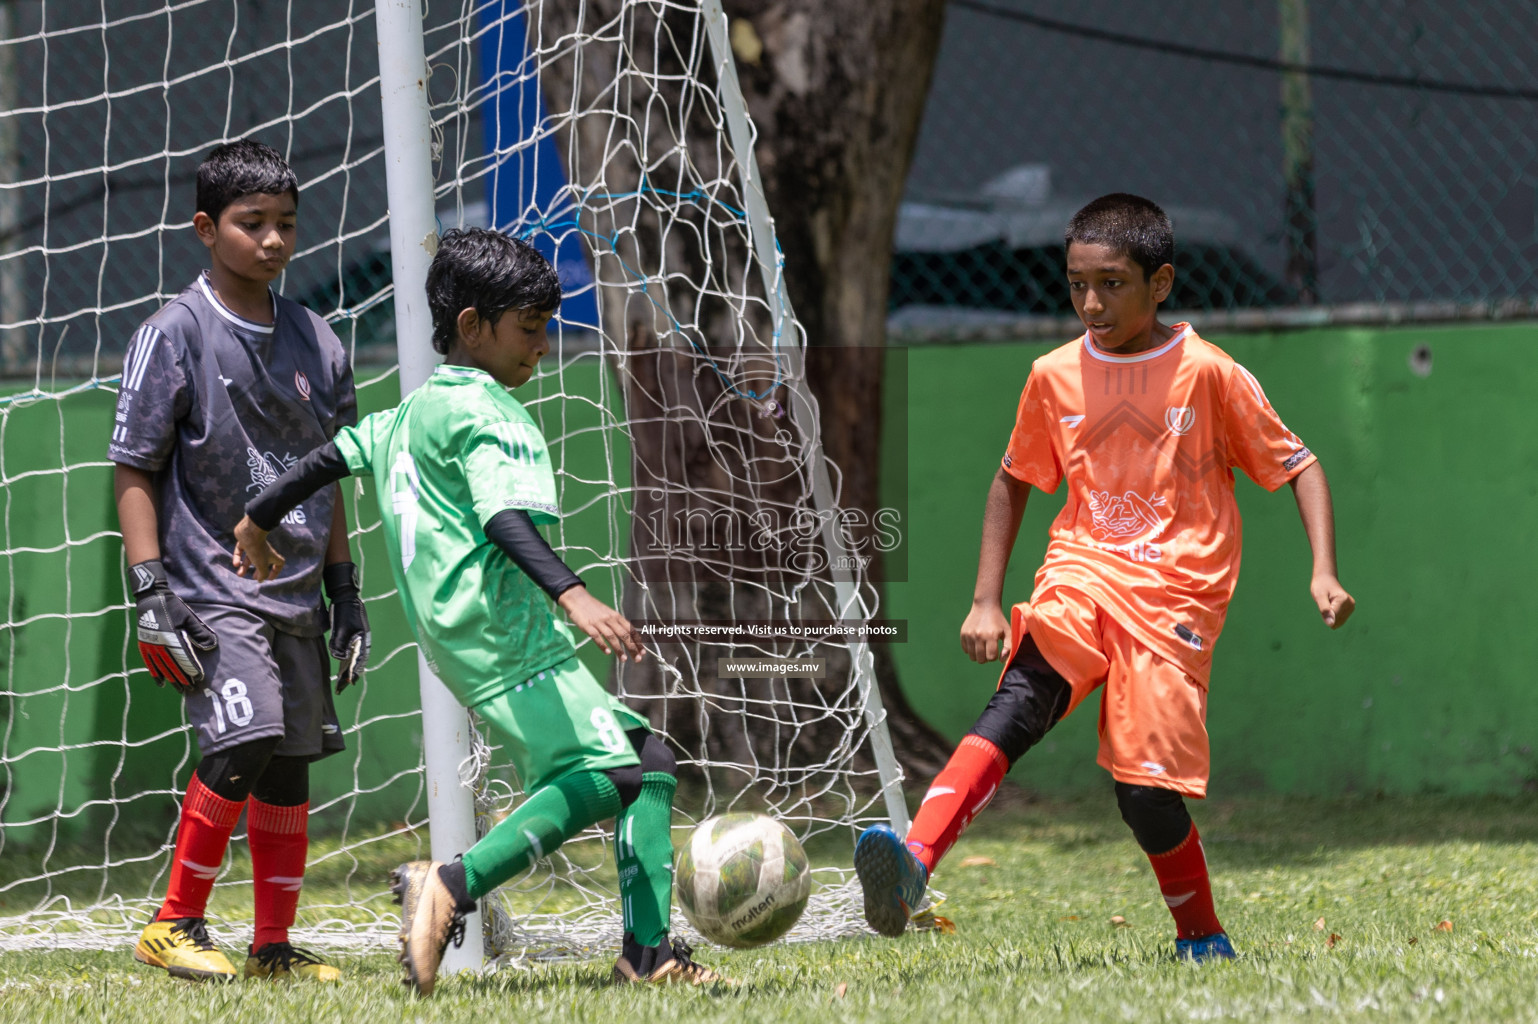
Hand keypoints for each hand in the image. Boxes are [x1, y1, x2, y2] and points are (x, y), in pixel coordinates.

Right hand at [129, 559, 217, 690]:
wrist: (150, 598)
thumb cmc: (173, 607)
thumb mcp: (189, 617)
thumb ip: (200, 632)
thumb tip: (211, 646)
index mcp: (171, 637)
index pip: (184, 658)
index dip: (191, 669)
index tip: (199, 678)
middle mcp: (160, 644)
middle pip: (173, 666)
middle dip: (184, 678)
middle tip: (192, 689)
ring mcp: (150, 646)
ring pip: (162, 667)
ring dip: (172, 679)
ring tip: (181, 690)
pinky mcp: (144, 646)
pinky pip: (149, 664)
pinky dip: (156, 674)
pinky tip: (162, 684)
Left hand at [232, 515, 284, 580]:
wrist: (249, 532)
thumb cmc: (257, 550)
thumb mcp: (262, 566)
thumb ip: (263, 574)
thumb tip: (261, 580)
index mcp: (272, 556)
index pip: (279, 564)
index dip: (275, 572)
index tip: (269, 578)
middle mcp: (264, 551)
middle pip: (263, 562)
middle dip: (258, 570)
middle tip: (253, 577)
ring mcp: (254, 545)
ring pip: (250, 558)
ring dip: (244, 567)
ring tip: (239, 574)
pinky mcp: (244, 541)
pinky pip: (241, 551)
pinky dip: (237, 557)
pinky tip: (235, 564)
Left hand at [323, 562, 370, 692]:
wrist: (345, 597)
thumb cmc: (345, 611)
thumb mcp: (341, 627)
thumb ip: (340, 643)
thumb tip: (339, 658)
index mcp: (362, 640)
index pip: (359, 660)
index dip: (353, 672)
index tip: (348, 683)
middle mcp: (362, 642)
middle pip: (357, 662)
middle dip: (350, 675)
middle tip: (342, 688)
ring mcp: (358, 640)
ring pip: (354, 659)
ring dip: (348, 670)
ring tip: (341, 683)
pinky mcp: (352, 638)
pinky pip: (351, 654)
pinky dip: (347, 662)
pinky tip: (342, 668)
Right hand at [557, 586, 643, 660]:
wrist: (577, 599)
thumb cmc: (594, 608)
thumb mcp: (608, 613)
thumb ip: (616, 623)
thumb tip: (627, 636)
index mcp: (616, 616)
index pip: (630, 629)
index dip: (637, 641)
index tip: (642, 651)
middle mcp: (610, 619)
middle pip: (624, 634)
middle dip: (632, 647)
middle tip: (638, 659)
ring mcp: (599, 623)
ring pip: (612, 637)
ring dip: (619, 649)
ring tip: (624, 659)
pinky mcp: (588, 626)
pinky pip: (596, 636)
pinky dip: (602, 645)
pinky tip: (607, 653)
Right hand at [960, 600, 1010, 662]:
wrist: (985, 606)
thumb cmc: (999, 621)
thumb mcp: (1008, 632)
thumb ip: (1008, 647)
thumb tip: (1001, 660)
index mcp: (991, 636)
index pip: (991, 657)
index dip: (994, 656)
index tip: (995, 650)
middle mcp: (979, 636)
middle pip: (981, 659)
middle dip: (986, 658)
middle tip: (988, 650)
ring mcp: (970, 635)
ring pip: (972, 657)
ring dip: (978, 655)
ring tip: (982, 648)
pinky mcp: (963, 634)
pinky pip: (965, 650)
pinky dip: (971, 649)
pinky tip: (976, 642)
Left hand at [1311, 574, 1354, 628]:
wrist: (1326, 579)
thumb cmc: (1321, 586)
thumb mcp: (1319, 597)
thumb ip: (1325, 610)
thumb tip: (1331, 624)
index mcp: (1344, 600)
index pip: (1333, 617)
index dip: (1325, 613)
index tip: (1324, 602)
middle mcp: (1350, 604)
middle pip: (1336, 621)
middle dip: (1327, 615)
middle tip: (1326, 602)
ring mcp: (1351, 607)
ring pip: (1337, 622)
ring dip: (1330, 615)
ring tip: (1329, 603)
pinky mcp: (1350, 610)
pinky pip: (1339, 620)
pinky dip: (1333, 616)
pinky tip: (1332, 606)